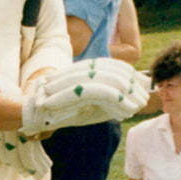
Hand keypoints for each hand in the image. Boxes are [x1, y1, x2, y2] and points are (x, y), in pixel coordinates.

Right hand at [21, 59, 150, 135]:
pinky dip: (119, 102)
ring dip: (129, 95)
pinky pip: (104, 93)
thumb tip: (136, 97)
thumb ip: (112, 99)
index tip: (144, 91)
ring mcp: (79, 79)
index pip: (116, 66)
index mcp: (87, 69)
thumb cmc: (65, 110)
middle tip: (144, 100)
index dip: (133, 76)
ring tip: (138, 106)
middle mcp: (84, 70)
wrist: (36, 113)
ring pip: (113, 81)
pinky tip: (126, 112)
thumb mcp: (92, 105)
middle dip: (134, 86)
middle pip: (117, 72)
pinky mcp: (76, 90)